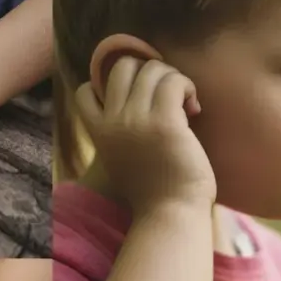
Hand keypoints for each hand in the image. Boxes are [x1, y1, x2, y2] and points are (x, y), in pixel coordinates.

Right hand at [74, 57, 215, 215]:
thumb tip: (140, 99)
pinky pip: (174, 81)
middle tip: (167, 95)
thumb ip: (119, 132)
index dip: (114, 85)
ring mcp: (136, 119)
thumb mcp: (120, 159)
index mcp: (98, 132)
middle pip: (122, 66)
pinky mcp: (165, 121)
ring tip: (184, 103)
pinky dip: (187, 87)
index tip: (138, 100)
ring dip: (172, 79)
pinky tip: (194, 109)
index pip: (86, 89)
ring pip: (151, 68)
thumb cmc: (154, 191)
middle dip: (148, 71)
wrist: (170, 214)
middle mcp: (112, 121)